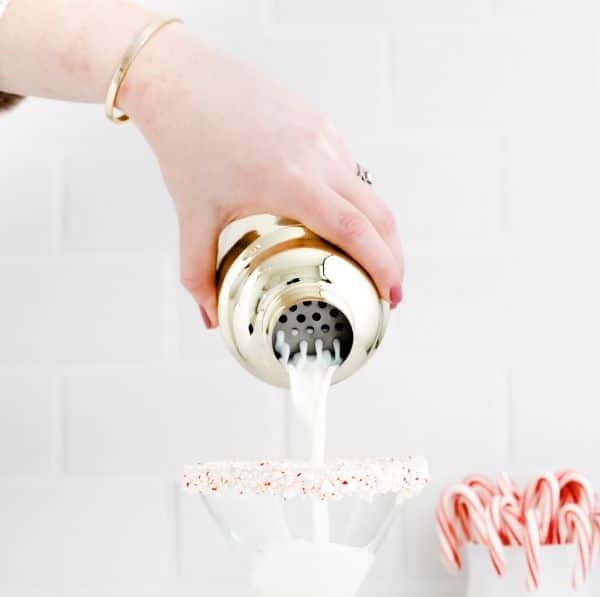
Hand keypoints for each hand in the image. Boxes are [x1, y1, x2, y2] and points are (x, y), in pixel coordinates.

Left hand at [121, 26, 403, 327]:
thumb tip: (208, 316)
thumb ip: (198, 272)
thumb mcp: (192, 216)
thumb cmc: (185, 141)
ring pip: (367, 190)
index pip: (355, 230)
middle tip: (391, 291)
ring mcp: (321, 135)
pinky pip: (348, 168)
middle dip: (393, 256)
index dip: (382, 266)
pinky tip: (340, 220)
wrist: (180, 79)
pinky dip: (355, 201)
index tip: (390, 293)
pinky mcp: (318, 122)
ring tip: (371, 261)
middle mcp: (315, 155)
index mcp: (290, 181)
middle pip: (377, 213)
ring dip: (378, 229)